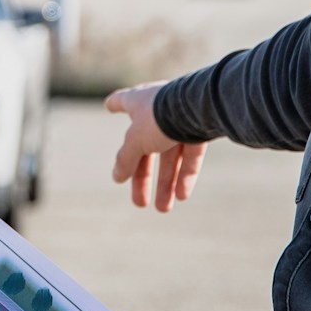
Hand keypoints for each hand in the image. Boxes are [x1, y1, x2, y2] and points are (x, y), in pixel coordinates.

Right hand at [105, 83, 207, 211]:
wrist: (201, 108)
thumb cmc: (161, 117)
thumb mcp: (135, 141)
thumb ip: (126, 159)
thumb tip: (116, 176)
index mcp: (139, 103)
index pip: (122, 102)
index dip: (115, 104)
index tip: (108, 106)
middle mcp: (159, 110)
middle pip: (146, 148)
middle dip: (143, 177)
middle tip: (139, 203)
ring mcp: (181, 120)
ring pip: (171, 157)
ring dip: (166, 184)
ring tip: (163, 209)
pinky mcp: (201, 130)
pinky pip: (190, 157)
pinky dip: (185, 176)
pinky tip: (182, 196)